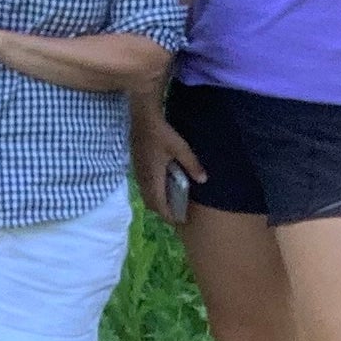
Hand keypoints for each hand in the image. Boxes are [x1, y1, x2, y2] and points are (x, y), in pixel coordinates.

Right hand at [132, 98, 204, 219]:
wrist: (142, 119)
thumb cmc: (162, 133)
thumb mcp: (181, 148)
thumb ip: (192, 165)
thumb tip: (203, 180)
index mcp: (153, 177)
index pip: (158, 204)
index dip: (168, 215)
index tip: (179, 221)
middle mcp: (143, 179)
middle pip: (150, 203)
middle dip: (162, 212)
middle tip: (177, 214)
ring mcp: (138, 173)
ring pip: (146, 196)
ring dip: (157, 202)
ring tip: (171, 203)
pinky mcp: (137, 167)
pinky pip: (144, 188)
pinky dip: (153, 193)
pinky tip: (163, 187)